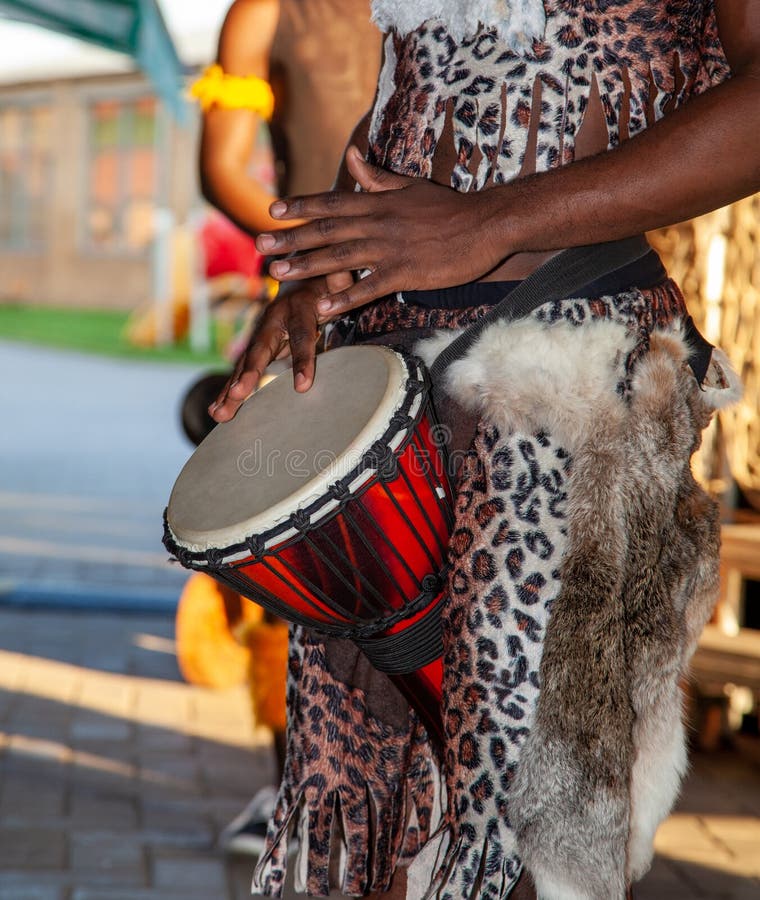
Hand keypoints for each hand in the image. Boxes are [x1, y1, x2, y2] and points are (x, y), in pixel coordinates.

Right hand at [209, 270, 351, 421]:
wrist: (298, 272)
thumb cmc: (325, 282)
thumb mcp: (336, 281)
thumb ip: (341, 285)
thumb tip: (346, 281)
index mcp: (298, 307)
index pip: (302, 336)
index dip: (302, 360)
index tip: (303, 387)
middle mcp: (272, 320)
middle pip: (259, 351)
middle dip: (247, 375)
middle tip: (236, 397)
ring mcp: (260, 333)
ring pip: (245, 363)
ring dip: (231, 389)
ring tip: (219, 414)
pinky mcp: (256, 346)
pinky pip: (242, 370)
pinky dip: (229, 390)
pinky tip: (217, 411)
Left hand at [255, 146, 507, 315]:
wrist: (486, 224)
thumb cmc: (450, 207)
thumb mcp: (411, 186)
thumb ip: (377, 178)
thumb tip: (352, 158)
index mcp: (379, 202)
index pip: (332, 201)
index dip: (300, 206)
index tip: (273, 212)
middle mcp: (378, 223)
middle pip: (326, 230)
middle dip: (291, 239)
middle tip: (261, 247)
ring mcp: (390, 248)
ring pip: (340, 257)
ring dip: (307, 267)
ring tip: (278, 274)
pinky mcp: (406, 273)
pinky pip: (369, 287)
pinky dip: (346, 297)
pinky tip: (324, 308)